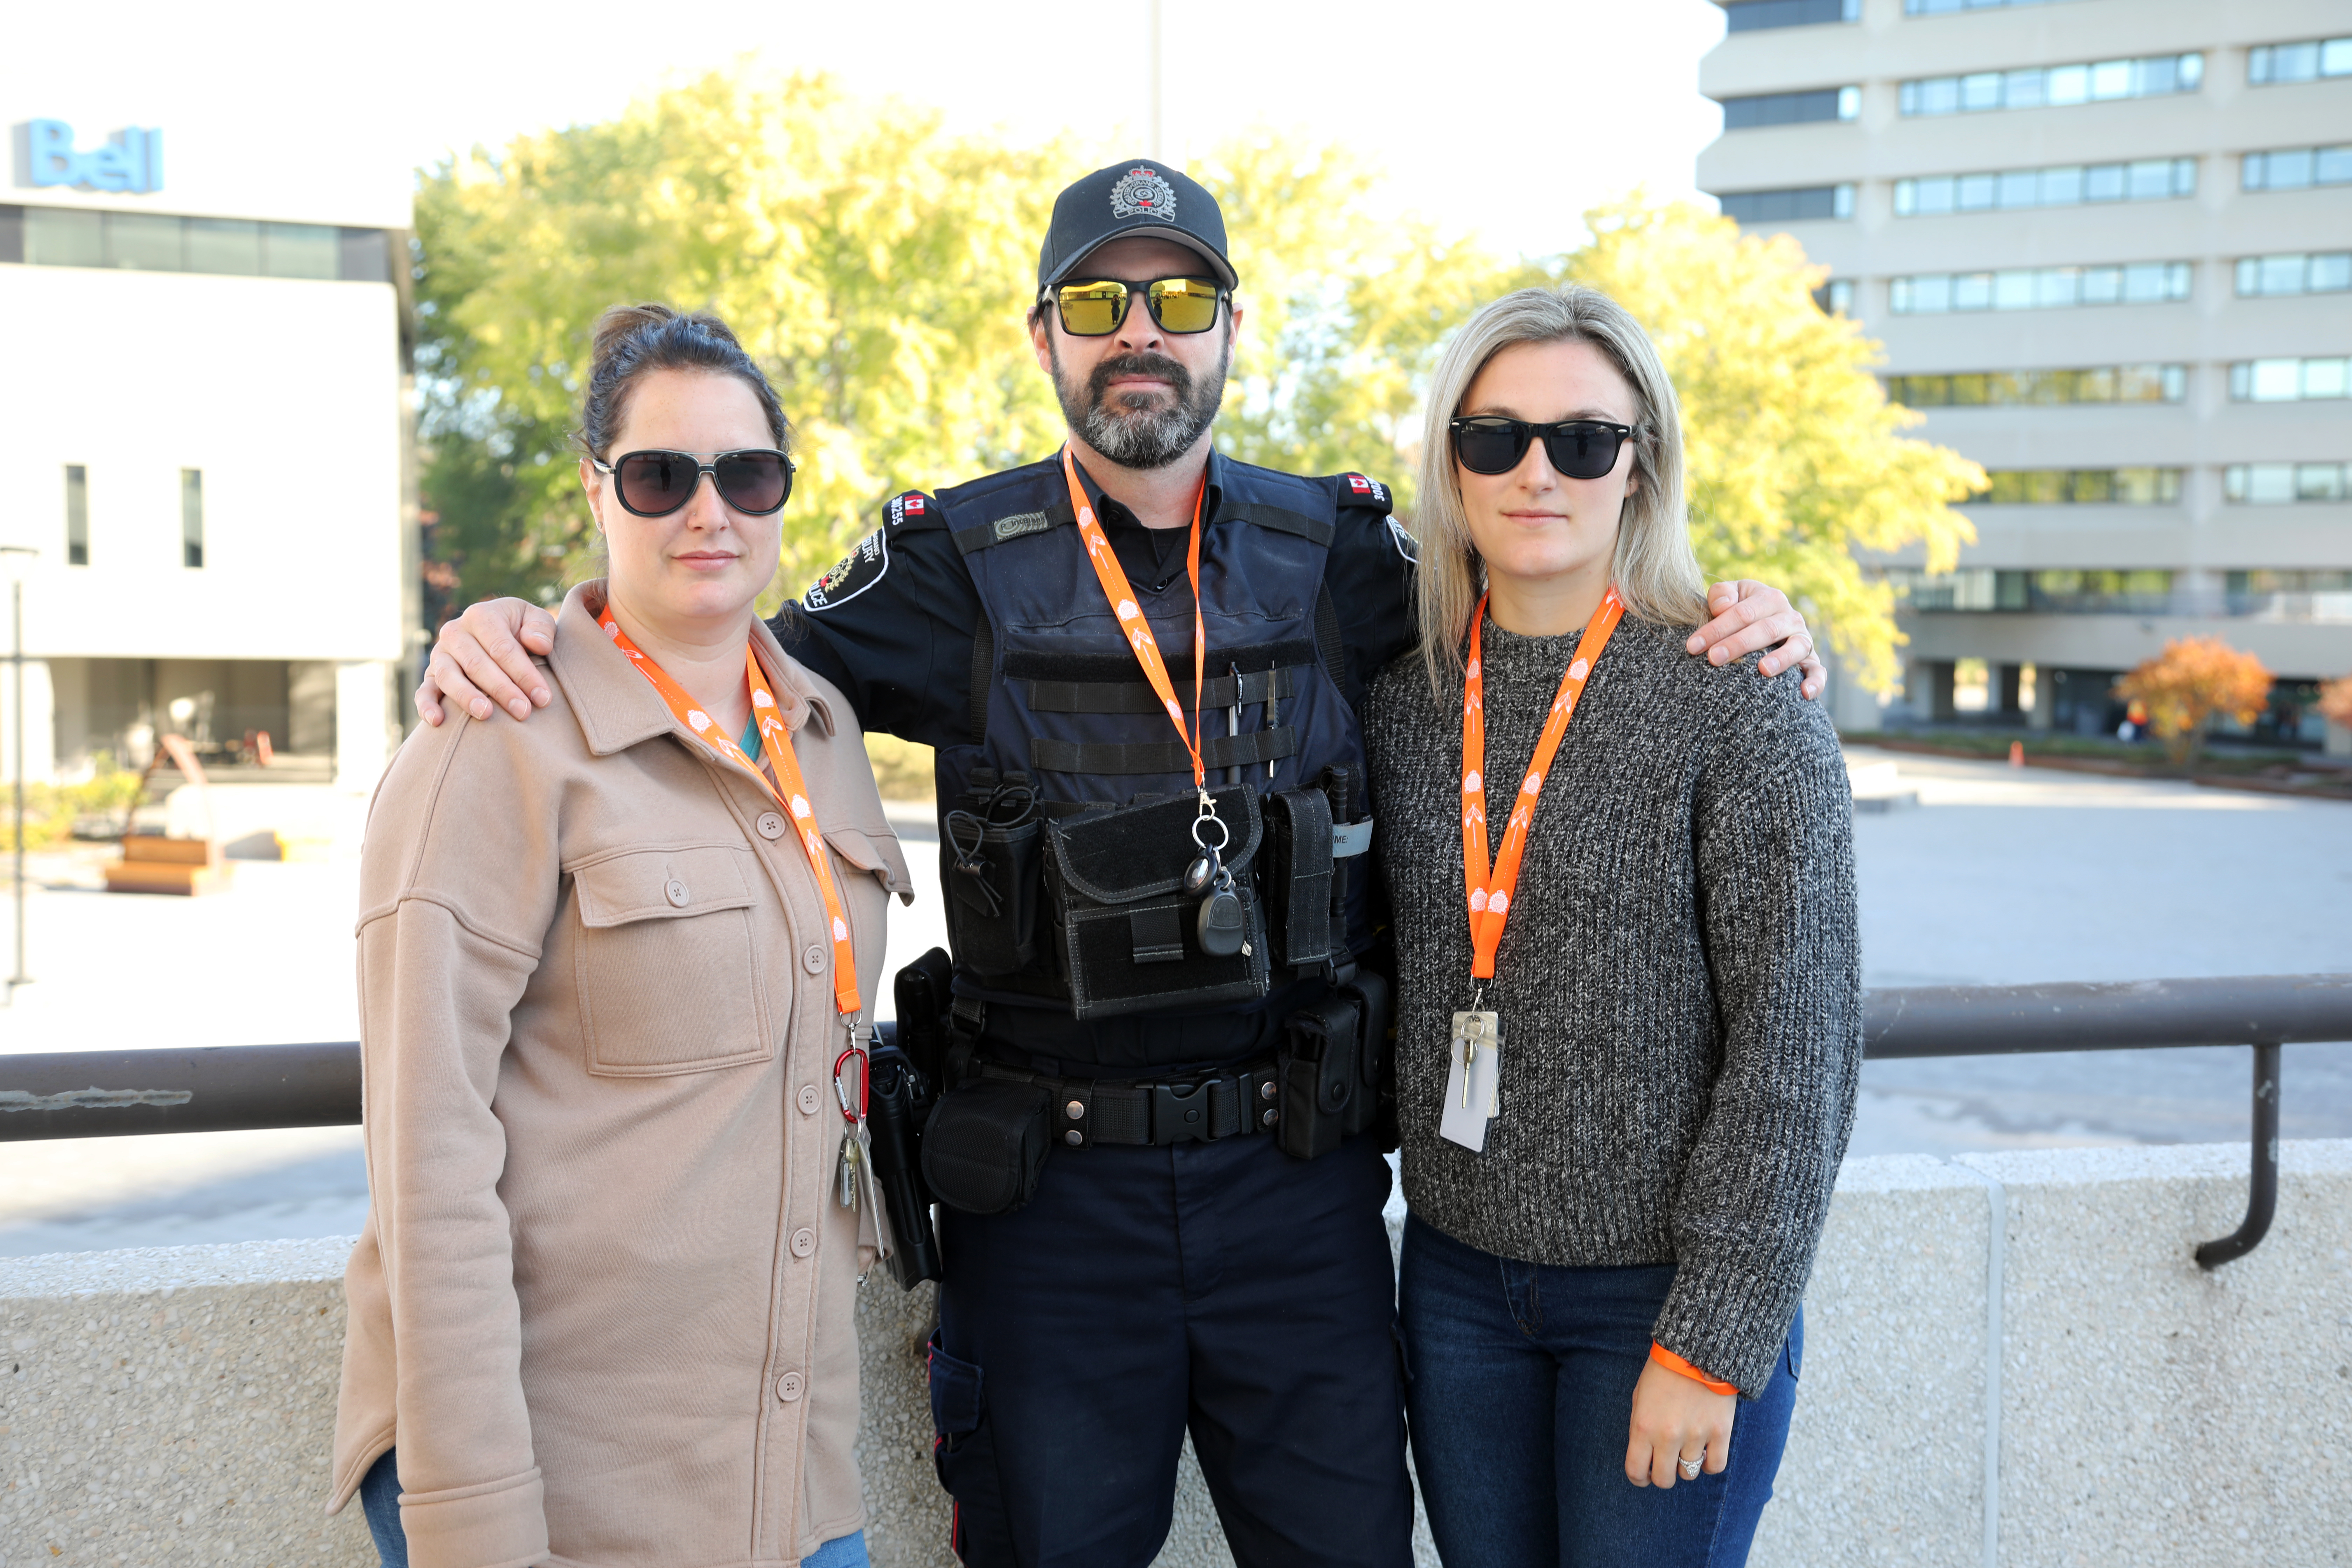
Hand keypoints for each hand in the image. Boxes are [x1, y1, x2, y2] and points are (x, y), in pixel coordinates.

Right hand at [417, 599, 557, 724]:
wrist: (498, 631)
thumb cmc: (521, 629)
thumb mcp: (535, 619)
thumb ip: (541, 628)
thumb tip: (538, 644)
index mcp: (481, 616)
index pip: (502, 648)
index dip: (524, 674)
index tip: (542, 697)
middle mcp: (455, 632)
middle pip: (477, 664)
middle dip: (502, 690)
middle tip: (523, 712)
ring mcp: (440, 654)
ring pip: (449, 677)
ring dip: (467, 697)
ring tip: (486, 714)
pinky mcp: (431, 674)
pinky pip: (424, 690)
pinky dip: (427, 706)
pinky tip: (437, 722)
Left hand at [1624, 1356, 1734, 1489]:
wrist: (1697, 1348)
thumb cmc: (1663, 1371)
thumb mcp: (1640, 1397)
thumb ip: (1640, 1428)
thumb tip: (1645, 1456)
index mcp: (1643, 1426)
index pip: (1636, 1471)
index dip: (1639, 1478)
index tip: (1644, 1474)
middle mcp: (1668, 1435)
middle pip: (1664, 1479)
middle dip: (1662, 1474)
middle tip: (1665, 1463)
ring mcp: (1696, 1435)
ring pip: (1689, 1474)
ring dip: (1686, 1465)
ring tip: (1686, 1447)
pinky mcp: (1721, 1432)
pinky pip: (1715, 1466)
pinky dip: (1709, 1463)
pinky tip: (1705, 1451)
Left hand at [1685, 581, 1823, 700]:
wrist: (1763, 622)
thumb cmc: (1739, 610)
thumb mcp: (1730, 595)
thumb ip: (1721, 594)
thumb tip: (1722, 606)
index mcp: (1769, 598)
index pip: (1741, 613)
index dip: (1716, 628)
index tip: (1693, 645)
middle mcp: (1790, 617)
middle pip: (1765, 629)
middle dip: (1738, 644)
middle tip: (1714, 658)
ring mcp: (1803, 639)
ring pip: (1796, 647)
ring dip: (1781, 659)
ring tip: (1763, 670)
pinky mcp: (1811, 660)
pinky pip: (1818, 671)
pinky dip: (1815, 681)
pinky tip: (1804, 694)